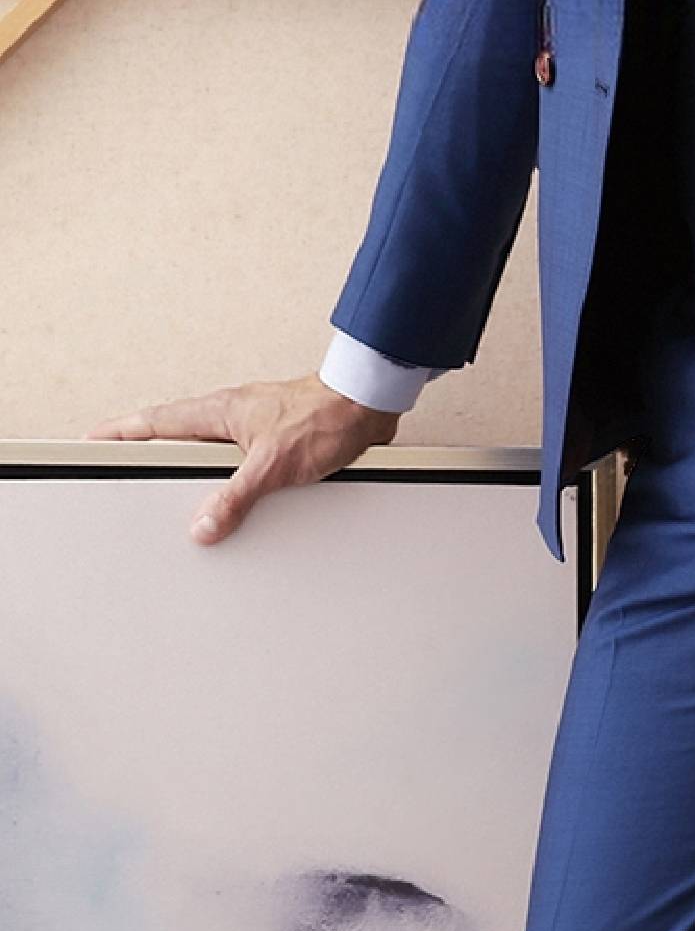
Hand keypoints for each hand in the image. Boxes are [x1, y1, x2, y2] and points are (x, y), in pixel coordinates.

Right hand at [84, 375, 402, 545]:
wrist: (369, 403)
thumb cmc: (326, 416)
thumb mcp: (273, 464)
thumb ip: (234, 498)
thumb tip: (202, 527)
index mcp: (219, 412)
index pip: (154, 423)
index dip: (119, 434)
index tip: (89, 442)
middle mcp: (231, 416)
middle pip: (173, 436)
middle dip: (143, 451)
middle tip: (116, 468)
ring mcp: (252, 427)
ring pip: (205, 450)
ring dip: (185, 467)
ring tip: (163, 492)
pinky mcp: (275, 439)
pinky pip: (234, 461)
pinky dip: (221, 478)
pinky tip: (225, 497)